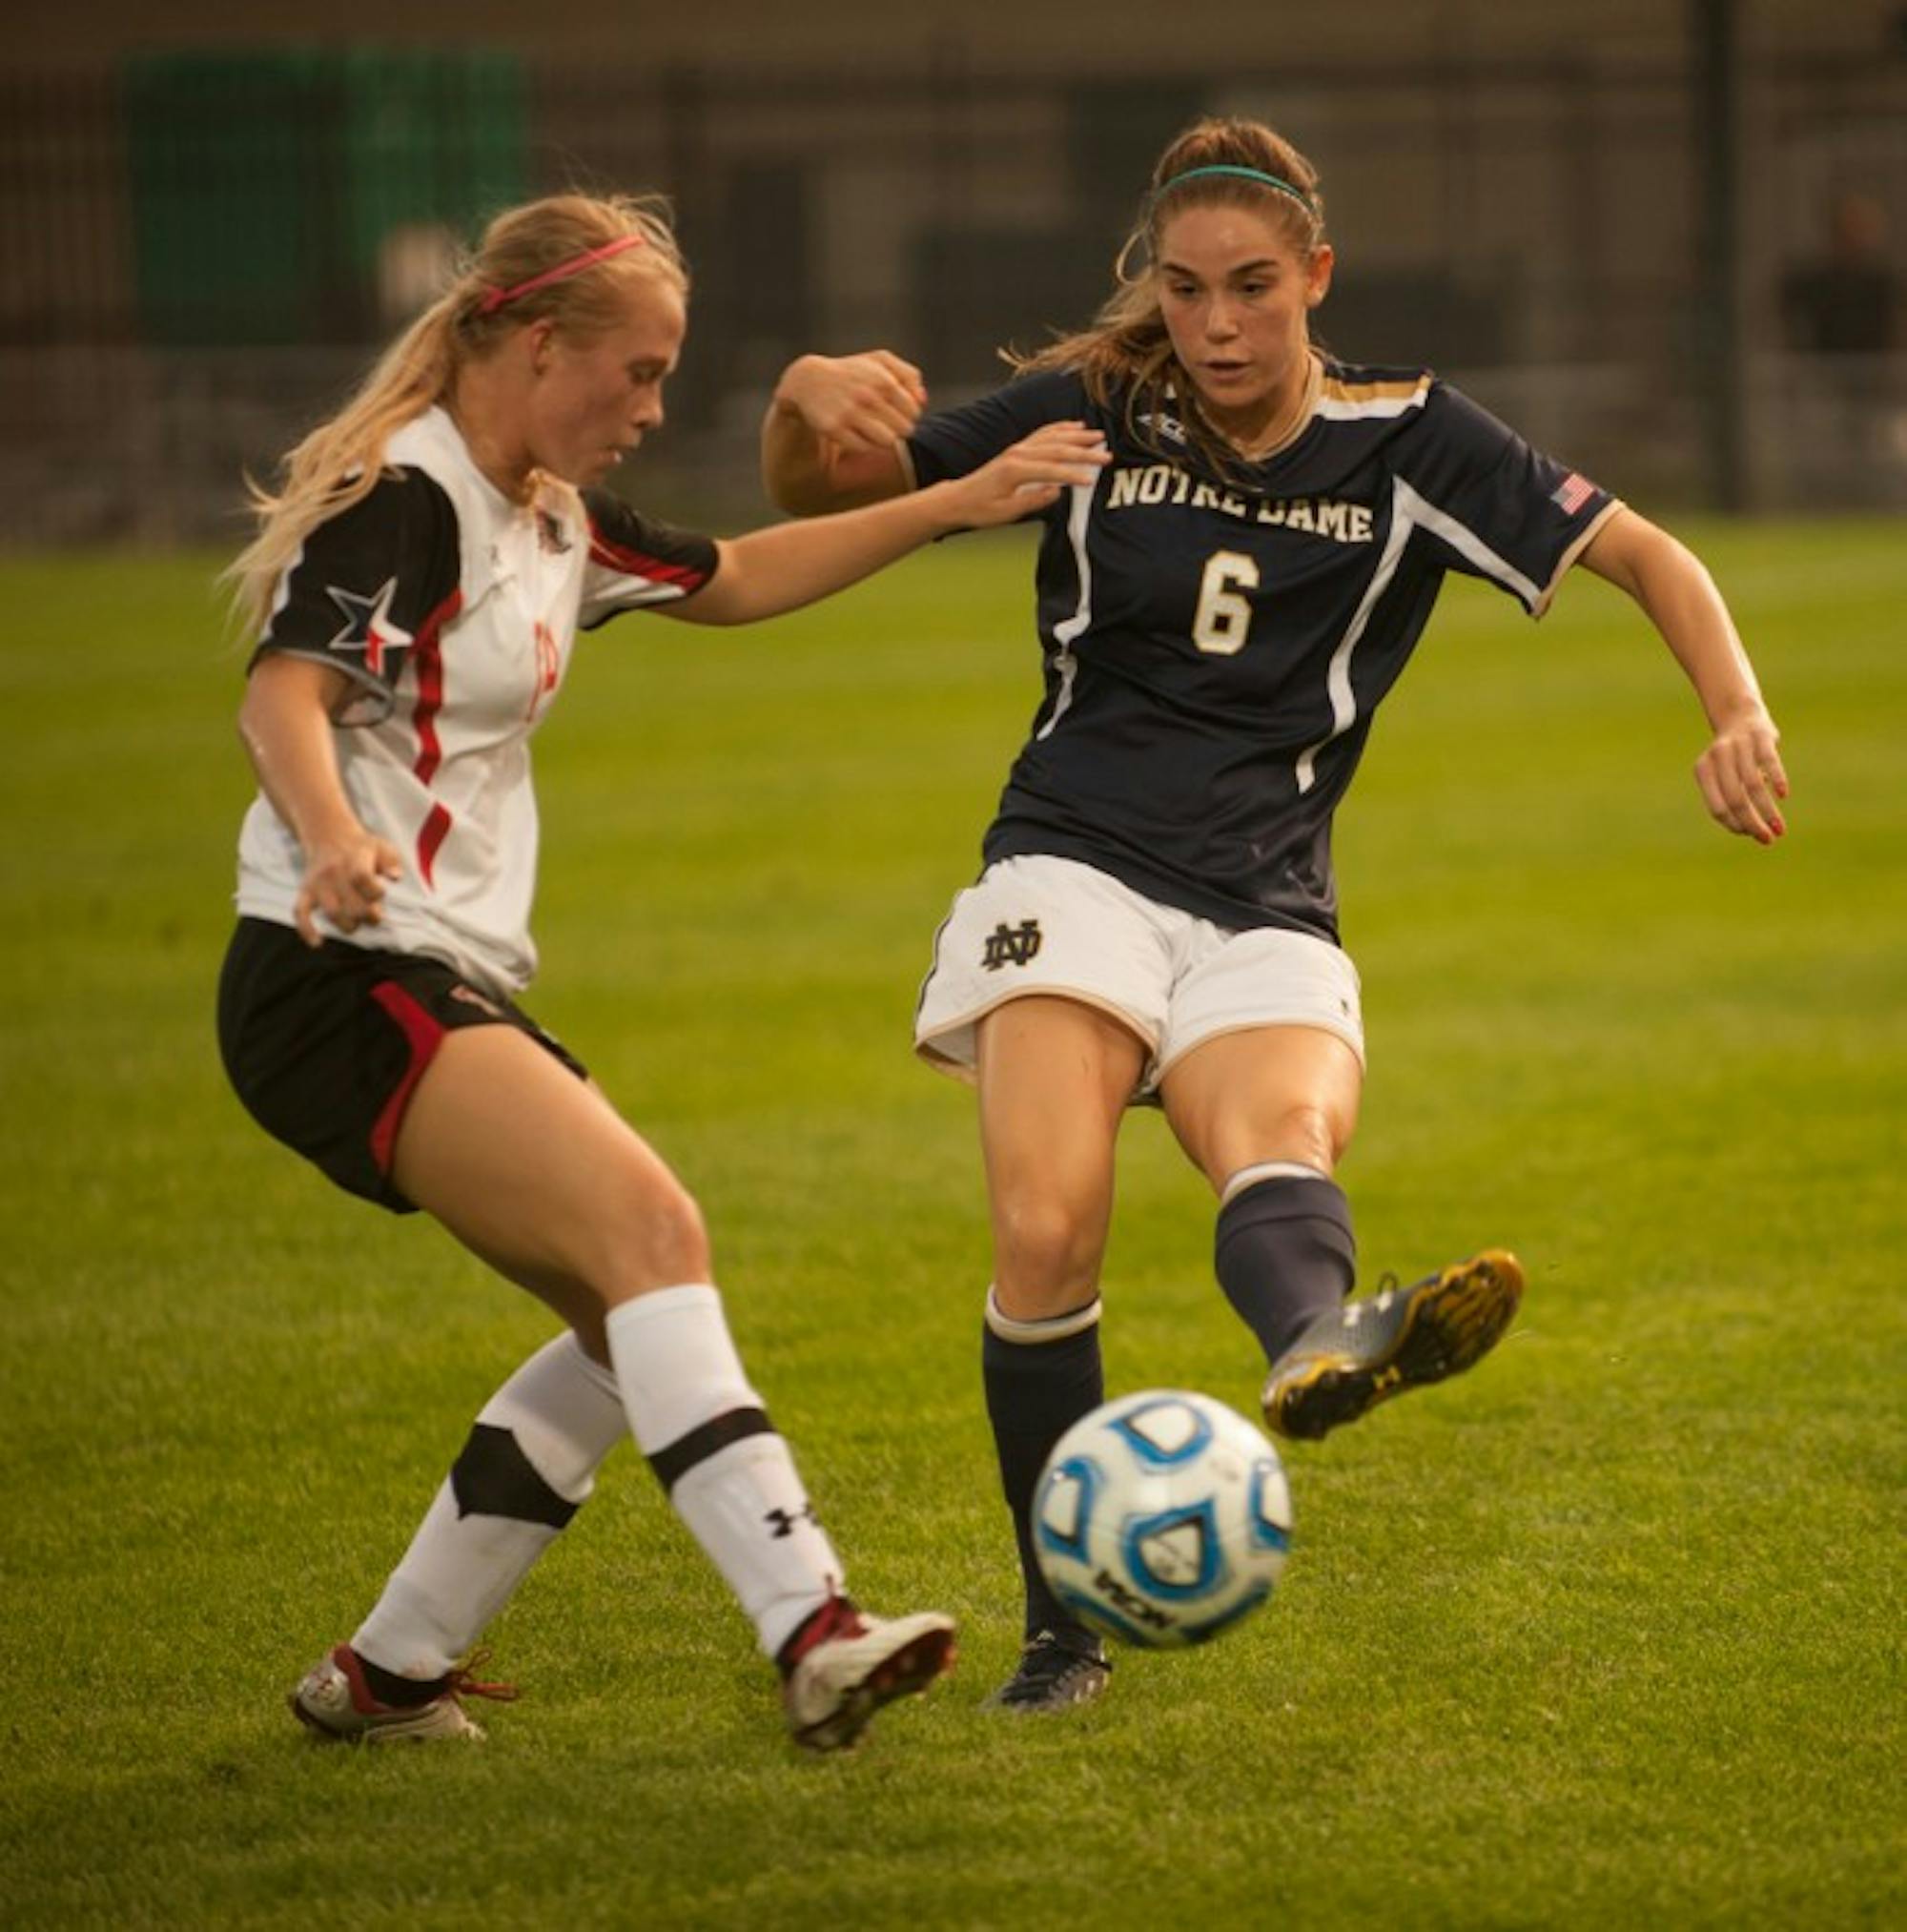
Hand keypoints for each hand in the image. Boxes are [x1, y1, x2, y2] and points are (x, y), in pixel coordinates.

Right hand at [295, 827, 404, 943]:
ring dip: (348, 925)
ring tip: (356, 923)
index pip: (362, 878)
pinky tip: (317, 943)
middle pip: (351, 903)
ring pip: (332, 913)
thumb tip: (395, 877)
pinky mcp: (305, 891)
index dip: (375, 892)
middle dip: (368, 916)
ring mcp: (318, 884)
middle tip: (375, 915)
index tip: (380, 893)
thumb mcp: (382, 848)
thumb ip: (392, 862)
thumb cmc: (362, 848)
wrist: (328, 835)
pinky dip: (306, 929)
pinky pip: (300, 912)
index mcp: (354, 860)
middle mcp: (334, 873)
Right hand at [772, 351, 926, 452]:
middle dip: (897, 429)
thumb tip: (922, 400)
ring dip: (883, 439)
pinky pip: (864, 448)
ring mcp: (850, 414)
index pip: (914, 412)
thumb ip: (907, 375)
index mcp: (884, 381)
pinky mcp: (834, 429)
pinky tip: (857, 434)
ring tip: (873, 430)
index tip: (896, 412)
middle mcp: (868, 396)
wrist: (808, 381)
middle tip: (885, 423)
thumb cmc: (851, 371)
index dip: (908, 415)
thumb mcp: (879, 361)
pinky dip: (864, 444)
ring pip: (887, 442)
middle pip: (904, 430)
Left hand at [938, 423, 1111, 527]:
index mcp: (1014, 471)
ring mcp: (1018, 448)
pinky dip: (1061, 428)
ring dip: (1077, 436)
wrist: (959, 499)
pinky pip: (1043, 433)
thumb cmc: (980, 509)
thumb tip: (1056, 492)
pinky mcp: (1018, 448)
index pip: (1051, 471)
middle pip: (1057, 449)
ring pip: (1052, 437)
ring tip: (1098, 436)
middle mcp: (1017, 454)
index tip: (1091, 481)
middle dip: (1083, 452)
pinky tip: (1075, 426)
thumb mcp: (1005, 512)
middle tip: (1106, 455)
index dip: (1072, 475)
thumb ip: (1031, 500)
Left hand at [1694, 707, 1787, 843]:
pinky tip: (1782, 795)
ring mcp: (1740, 746)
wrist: (1739, 714)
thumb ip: (1732, 799)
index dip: (1735, 825)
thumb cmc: (1732, 756)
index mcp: (1703, 771)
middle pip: (1736, 800)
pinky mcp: (1762, 737)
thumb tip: (1752, 831)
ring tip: (1780, 828)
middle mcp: (1718, 757)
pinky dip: (1777, 779)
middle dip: (1753, 824)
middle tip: (1769, 839)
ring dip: (1768, 811)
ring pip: (1754, 786)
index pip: (1718, 808)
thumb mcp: (1723, 775)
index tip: (1751, 835)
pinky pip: (1770, 762)